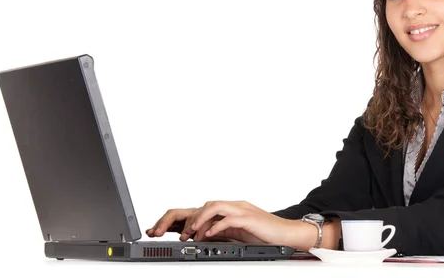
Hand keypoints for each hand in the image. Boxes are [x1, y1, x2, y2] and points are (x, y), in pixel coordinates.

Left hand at [146, 200, 319, 249]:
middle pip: (201, 204)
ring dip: (196, 220)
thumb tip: (197, 238)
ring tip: (188, 235)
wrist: (287, 234)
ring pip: (212, 206)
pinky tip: (207, 235)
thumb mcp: (235, 235)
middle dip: (178, 218)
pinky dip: (215, 226)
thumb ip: (217, 233)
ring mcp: (240, 209)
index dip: (175, 218)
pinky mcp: (249, 218)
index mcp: (226, 209)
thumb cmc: (263, 235)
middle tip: (162, 232)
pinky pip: (228, 218)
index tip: (156, 230)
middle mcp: (231, 206)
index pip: (197, 209)